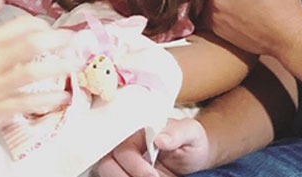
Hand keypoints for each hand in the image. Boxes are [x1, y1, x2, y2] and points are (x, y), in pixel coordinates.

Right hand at [0, 0, 75, 137]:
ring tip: (77, 63)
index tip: (52, 28)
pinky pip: (28, 103)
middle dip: (58, 41)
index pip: (19, 27)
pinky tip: (63, 96)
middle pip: (32, 47)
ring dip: (59, 67)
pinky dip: (47, 100)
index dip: (40, 25)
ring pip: (34, 74)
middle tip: (75, 40)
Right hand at [97, 118, 211, 176]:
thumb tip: (159, 139)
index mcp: (137, 129)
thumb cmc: (191, 140)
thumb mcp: (191, 133)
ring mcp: (124, 160)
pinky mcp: (127, 172)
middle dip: (123, 176)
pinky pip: (114, 176)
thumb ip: (178, 133)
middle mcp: (126, 143)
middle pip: (108, 161)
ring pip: (107, 171)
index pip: (124, 146)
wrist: (195, 156)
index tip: (152, 176)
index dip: (134, 164)